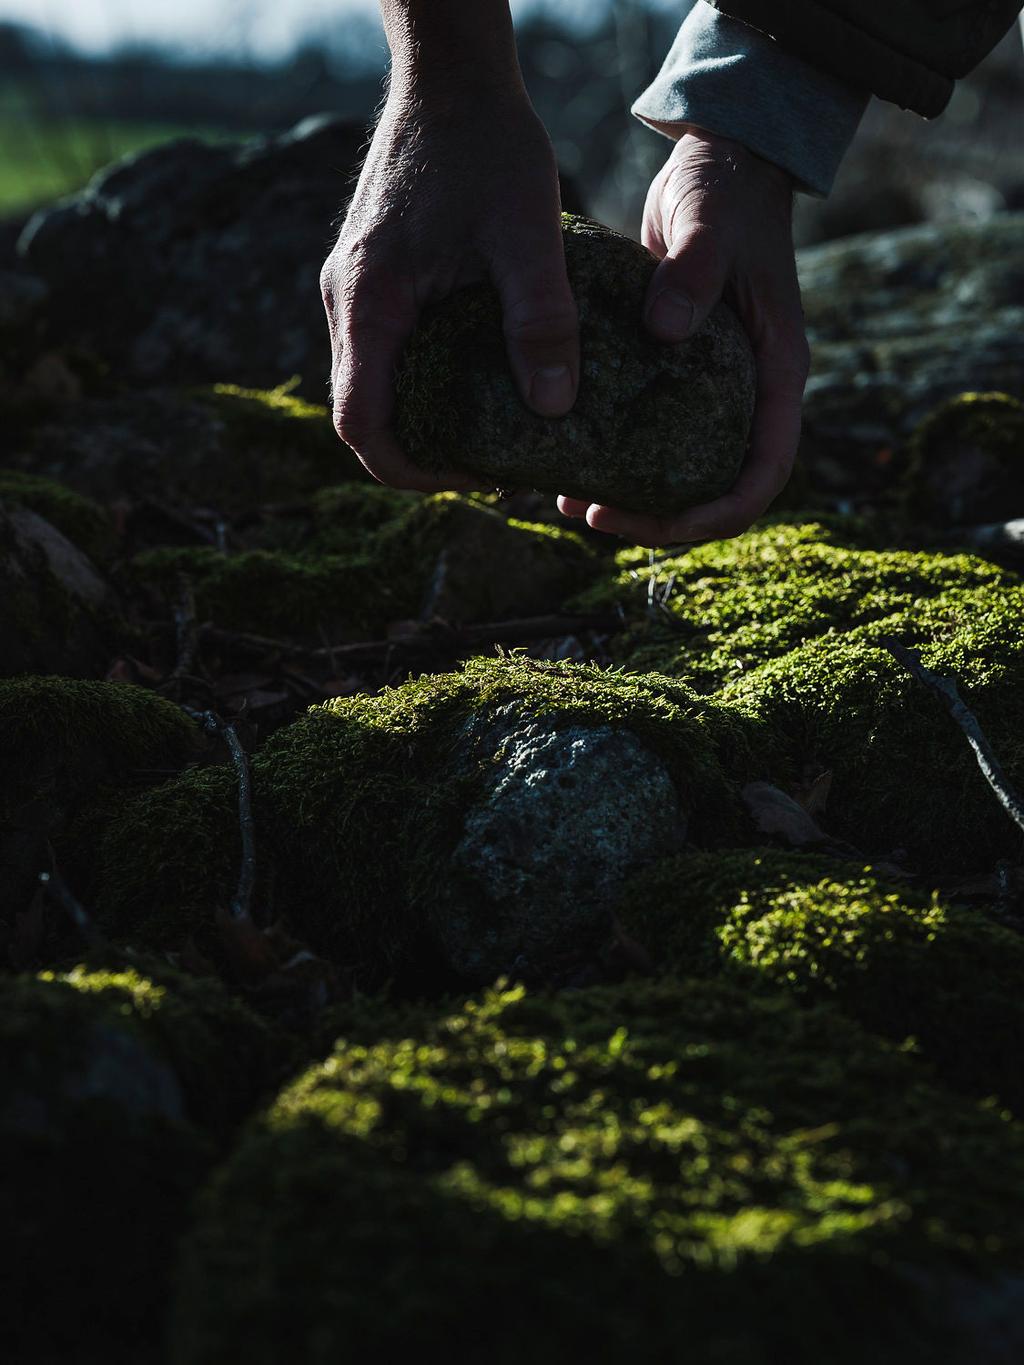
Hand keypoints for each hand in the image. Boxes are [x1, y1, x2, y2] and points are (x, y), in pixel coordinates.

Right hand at [320, 78, 578, 490]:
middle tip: (497, 462)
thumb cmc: (485, 143)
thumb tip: (553, 409)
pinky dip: (432, 380)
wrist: (451, 75)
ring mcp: (359, 291)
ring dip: (431, 417)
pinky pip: (393, 351)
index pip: (360, 423)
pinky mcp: (378, 278)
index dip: (410, 470)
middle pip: (368, 413)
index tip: (473, 476)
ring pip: (380, 384)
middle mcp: (348, 304)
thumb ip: (539, 320)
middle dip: (426, 452)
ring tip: (497, 427)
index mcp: (368, 303)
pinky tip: (487, 377)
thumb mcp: (527, 233)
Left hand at [557, 128, 809, 545]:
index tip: (668, 523)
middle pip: (717, 488)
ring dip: (631, 499)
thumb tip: (665, 330)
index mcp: (775, 374)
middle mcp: (745, 393)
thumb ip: (695, 271)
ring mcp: (709, 389)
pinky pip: (649, 437)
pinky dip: (611, 458)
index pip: (764, 471)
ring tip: (571, 504)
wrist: (715, 164)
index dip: (722, 511)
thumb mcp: (712, 223)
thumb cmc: (725, 191)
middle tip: (596, 517)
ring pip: (679, 472)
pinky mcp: (672, 376)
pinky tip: (564, 464)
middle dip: (662, 519)